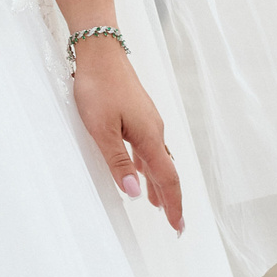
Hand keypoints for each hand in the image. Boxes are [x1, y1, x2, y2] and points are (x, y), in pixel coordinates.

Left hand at [72, 39, 183, 233]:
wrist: (99, 50)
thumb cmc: (98, 86)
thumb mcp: (101, 129)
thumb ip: (118, 162)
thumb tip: (134, 193)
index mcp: (149, 136)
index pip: (167, 178)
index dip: (174, 205)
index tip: (178, 227)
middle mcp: (154, 129)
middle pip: (167, 171)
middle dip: (171, 198)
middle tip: (175, 223)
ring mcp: (147, 120)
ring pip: (158, 158)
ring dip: (159, 183)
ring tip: (156, 204)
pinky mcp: (138, 113)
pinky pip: (148, 146)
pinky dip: (148, 165)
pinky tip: (139, 169)